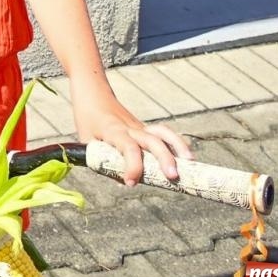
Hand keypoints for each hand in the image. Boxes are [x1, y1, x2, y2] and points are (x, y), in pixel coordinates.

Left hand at [73, 92, 192, 185]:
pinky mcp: (145, 128)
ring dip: (178, 147)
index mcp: (113, 131)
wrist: (93, 94)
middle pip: (153, 140)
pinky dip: (177, 144)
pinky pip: (164, 135)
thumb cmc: (87, 120)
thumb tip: (123, 183)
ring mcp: (140, 127)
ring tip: (190, 164)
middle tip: (173, 177)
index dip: (132, 166)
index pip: (128, 148)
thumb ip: (103, 163)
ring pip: (163, 133)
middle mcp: (130, 128)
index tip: (130, 183)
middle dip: (164, 159)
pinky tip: (186, 158)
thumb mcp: (87, 143)